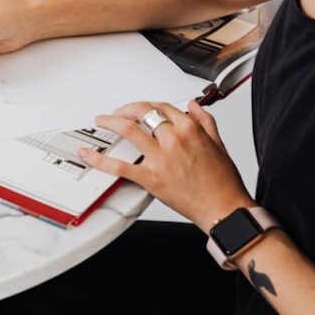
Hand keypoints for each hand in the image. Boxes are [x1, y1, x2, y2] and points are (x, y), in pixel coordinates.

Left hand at [80, 100, 252, 228]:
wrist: (225, 209)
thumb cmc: (223, 182)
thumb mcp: (218, 144)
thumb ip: (205, 121)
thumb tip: (194, 105)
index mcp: (190, 129)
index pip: (161, 106)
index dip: (146, 105)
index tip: (139, 109)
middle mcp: (174, 140)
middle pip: (142, 113)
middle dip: (125, 109)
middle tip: (117, 112)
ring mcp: (160, 159)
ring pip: (128, 131)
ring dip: (110, 122)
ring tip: (102, 122)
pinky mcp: (151, 178)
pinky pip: (120, 166)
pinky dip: (100, 159)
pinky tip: (89, 154)